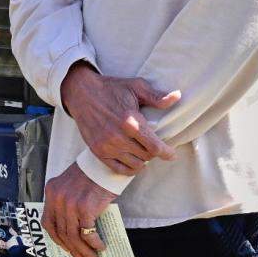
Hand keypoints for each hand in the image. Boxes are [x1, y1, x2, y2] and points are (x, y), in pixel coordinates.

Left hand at [43, 162, 116, 256]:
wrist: (105, 163)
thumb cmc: (92, 174)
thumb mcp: (72, 186)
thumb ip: (69, 204)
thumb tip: (76, 230)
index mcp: (52, 192)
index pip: (48, 222)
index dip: (56, 239)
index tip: (65, 248)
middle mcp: (57, 198)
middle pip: (61, 232)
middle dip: (72, 250)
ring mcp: (70, 204)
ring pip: (73, 236)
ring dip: (83, 251)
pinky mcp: (84, 208)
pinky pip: (87, 233)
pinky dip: (94, 243)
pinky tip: (100, 246)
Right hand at [61, 63, 180, 174]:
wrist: (81, 93)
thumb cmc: (110, 88)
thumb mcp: (135, 87)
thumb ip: (156, 97)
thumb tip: (176, 97)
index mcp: (130, 121)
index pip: (155, 146)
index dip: (167, 152)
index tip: (172, 155)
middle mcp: (118, 137)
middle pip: (147, 155)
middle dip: (154, 151)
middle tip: (154, 145)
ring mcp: (107, 146)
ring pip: (135, 164)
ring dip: (143, 160)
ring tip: (143, 151)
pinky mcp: (97, 151)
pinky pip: (119, 169)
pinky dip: (130, 169)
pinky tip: (134, 161)